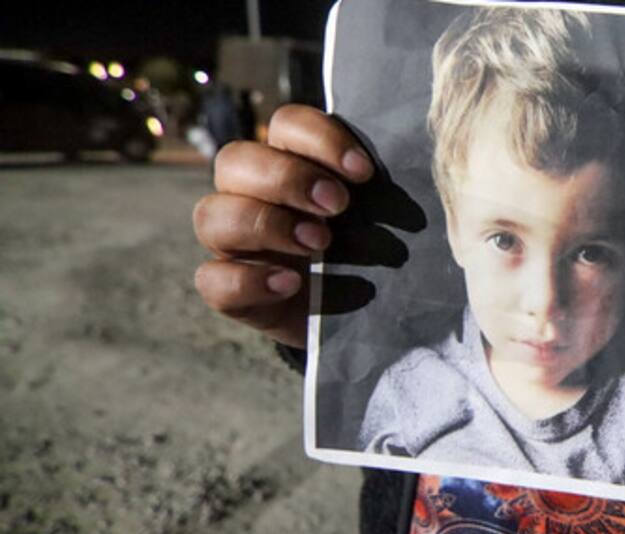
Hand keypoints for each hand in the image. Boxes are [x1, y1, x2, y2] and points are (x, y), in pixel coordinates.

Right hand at [194, 104, 374, 347]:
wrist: (363, 317)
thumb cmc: (374, 253)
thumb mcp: (382, 216)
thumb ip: (384, 187)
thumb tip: (413, 164)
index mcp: (292, 163)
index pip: (285, 124)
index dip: (320, 138)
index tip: (363, 172)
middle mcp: (252, 196)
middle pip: (234, 160)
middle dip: (287, 178)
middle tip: (338, 206)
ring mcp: (235, 245)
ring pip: (211, 215)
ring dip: (265, 224)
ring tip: (320, 244)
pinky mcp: (232, 293)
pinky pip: (210, 279)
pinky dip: (249, 279)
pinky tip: (291, 284)